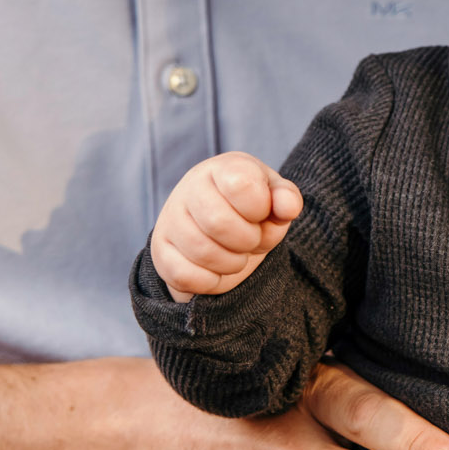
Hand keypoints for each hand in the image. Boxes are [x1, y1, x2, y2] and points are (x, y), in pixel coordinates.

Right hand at [150, 152, 302, 302]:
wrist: (219, 226)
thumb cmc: (251, 208)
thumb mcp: (275, 198)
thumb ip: (287, 198)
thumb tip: (288, 207)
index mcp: (222, 168)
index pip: (241, 185)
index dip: (260, 208)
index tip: (261, 212)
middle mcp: (190, 188)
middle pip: (219, 223)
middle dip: (247, 240)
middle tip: (251, 239)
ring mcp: (170, 219)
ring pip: (202, 252)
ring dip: (232, 262)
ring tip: (237, 254)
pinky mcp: (160, 251)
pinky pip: (185, 276)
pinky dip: (211, 281)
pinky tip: (218, 269)